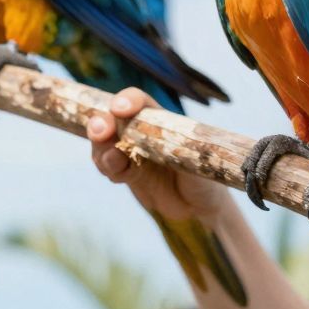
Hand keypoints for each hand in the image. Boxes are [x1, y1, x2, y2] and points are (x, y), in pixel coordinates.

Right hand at [86, 89, 228, 222]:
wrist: (201, 207)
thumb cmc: (207, 178)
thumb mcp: (200, 161)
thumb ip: (181, 152)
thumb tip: (168, 146)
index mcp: (161, 120)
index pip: (140, 103)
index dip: (128, 101)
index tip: (121, 109)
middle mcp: (142, 132)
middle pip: (113, 120)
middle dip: (102, 123)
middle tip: (101, 132)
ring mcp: (131, 152)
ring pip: (104, 143)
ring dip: (101, 148)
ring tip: (112, 158)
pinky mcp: (125, 172)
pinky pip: (108, 167)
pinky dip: (107, 168)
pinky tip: (117, 175)